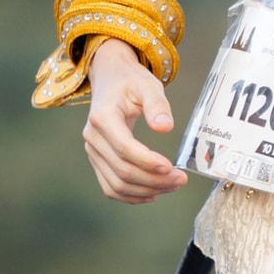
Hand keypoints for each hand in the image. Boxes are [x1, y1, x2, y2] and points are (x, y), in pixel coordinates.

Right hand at [81, 38, 187, 201]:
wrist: (110, 78)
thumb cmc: (129, 81)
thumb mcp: (148, 85)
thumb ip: (157, 105)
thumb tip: (164, 128)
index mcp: (103, 116)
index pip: (124, 147)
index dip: (147, 162)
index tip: (171, 167)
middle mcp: (93, 136)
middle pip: (122, 170)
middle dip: (154, 180)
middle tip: (181, 180)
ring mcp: (93, 150)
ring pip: (116, 184)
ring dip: (146, 191)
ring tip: (172, 186)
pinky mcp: (97, 159)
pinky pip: (110, 186)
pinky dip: (131, 195)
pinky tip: (153, 193)